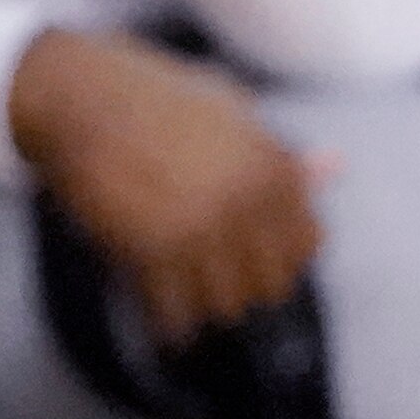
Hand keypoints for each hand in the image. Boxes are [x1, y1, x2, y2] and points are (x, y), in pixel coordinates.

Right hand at [6, 26, 320, 347]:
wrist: (82, 96)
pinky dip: (167, 322)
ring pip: (225, 306)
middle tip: (212, 279)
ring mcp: (199, 227)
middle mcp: (244, 200)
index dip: (280, 254)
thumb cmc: (158, 100)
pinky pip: (174, 313)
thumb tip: (336, 166)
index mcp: (272, 167)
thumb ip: (282, 153)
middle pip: (270, 285)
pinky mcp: (151, 250)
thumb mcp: (231, 112)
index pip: (307, 244)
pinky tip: (159, 316)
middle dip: (244, 286)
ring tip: (184, 294)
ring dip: (205, 307)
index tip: (250, 254)